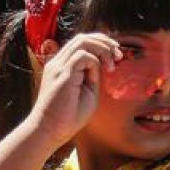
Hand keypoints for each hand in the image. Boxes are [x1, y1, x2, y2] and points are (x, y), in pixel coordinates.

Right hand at [26, 32, 122, 146]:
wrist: (50, 132)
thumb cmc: (68, 117)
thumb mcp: (87, 91)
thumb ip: (93, 75)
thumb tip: (103, 63)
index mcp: (62, 66)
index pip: (81, 43)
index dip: (100, 43)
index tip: (116, 56)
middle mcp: (58, 62)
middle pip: (82, 38)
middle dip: (104, 41)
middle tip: (119, 54)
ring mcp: (58, 66)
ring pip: (82, 41)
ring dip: (102, 48)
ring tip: (114, 62)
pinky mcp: (62, 74)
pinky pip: (82, 56)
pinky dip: (96, 61)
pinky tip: (105, 72)